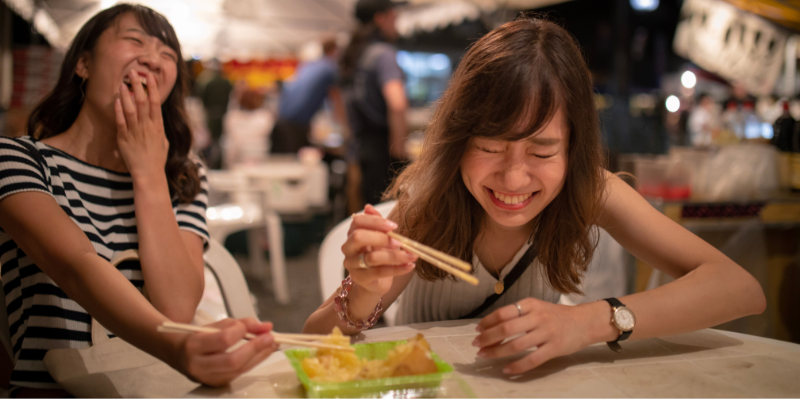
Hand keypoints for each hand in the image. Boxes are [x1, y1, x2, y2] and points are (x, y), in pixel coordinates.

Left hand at [115, 70, 169, 179]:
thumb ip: (159, 129)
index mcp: (158, 126)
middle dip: (138, 86)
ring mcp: (135, 132)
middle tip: (133, 73)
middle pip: (143, 102)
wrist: (149, 174)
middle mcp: (147, 127)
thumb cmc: (157, 159)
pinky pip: (121, 122)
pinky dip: (119, 111)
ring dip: (127, 95)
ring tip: (123, 84)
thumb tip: (157, 120)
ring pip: (131, 109)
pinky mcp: (124, 139)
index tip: (149, 77)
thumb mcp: (164, 142)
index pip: (156, 103)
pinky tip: (116, 101)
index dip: (152, 88)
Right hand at [177, 318, 277, 385]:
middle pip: (232, 360)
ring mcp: (207, 378)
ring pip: (239, 370)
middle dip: (255, 348)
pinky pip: (239, 374)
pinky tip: (263, 352)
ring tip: (272, 343)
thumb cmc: (197, 337)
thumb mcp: (214, 325)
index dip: (239, 332)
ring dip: (259, 356)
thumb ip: (240, 323)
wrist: (177, 354)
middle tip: (271, 337)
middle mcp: (198, 366)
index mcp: (193, 346)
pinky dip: (253, 362)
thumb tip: (266, 326)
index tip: (247, 326)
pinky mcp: (216, 384)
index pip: (222, 340)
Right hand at [342, 204, 416, 297]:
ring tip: (412, 256)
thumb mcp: (379, 238)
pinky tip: (410, 266)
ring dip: (395, 255)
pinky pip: (380, 272)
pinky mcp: (361, 278)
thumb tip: (368, 207)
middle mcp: (349, 248)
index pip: (358, 221)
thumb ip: (377, 224)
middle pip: (358, 237)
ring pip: (372, 257)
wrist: (374, 282)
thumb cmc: (377, 256)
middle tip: (399, 242)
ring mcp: (353, 264)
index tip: (394, 226)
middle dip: (381, 238)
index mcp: (352, 234)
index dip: (375, 221)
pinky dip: (398, 269)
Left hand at [472, 298, 593, 373]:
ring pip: (516, 345)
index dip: (487, 322)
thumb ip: (518, 315)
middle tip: (476, 344)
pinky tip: (506, 370)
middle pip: (506, 328)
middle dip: (487, 338)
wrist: (585, 322)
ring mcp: (547, 333)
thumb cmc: (556, 316)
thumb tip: (491, 326)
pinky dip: (517, 367)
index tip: (477, 330)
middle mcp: (538, 317)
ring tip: (485, 355)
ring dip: (497, 352)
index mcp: (531, 304)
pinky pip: (532, 359)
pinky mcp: (555, 348)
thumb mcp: (537, 308)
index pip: (503, 312)